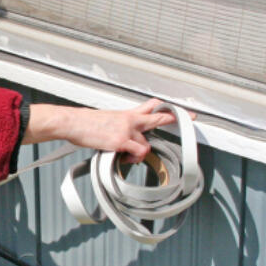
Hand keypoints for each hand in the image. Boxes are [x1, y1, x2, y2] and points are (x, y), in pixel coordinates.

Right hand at [23, 99, 180, 162]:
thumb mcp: (106, 120)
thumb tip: (124, 137)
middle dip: (175, 117)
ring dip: (138, 154)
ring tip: (125, 156)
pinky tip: (122, 158)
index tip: (178, 109)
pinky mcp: (121, 141)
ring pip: (146, 145)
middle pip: (158, 117)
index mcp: (127, 114)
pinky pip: (137, 153)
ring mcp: (127, 129)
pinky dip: (131, 159)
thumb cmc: (85, 124)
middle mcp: (130, 120)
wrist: (73, 122)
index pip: (150, 106)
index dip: (164, 107)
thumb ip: (120, 126)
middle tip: (192, 117)